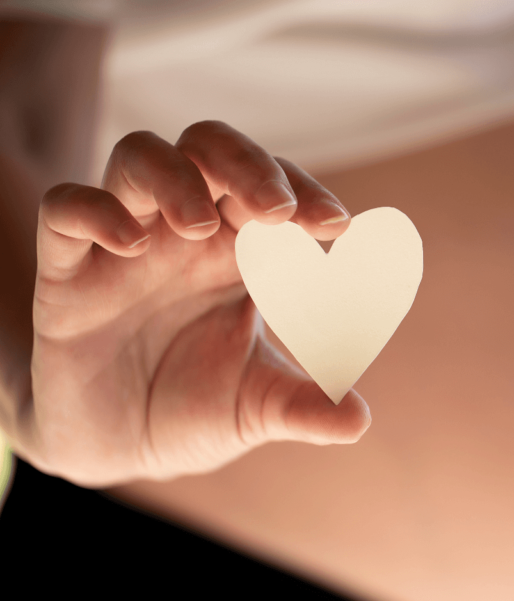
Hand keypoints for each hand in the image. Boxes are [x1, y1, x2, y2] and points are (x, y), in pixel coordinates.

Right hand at [24, 121, 369, 486]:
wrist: (119, 449)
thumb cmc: (196, 410)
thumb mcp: (257, 410)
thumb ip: (307, 407)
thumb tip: (360, 421)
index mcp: (240, 252)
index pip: (274, 189)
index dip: (305, 193)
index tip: (338, 225)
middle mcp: (184, 234)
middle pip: (210, 149)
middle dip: (248, 165)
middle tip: (279, 209)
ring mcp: (124, 245)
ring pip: (140, 157)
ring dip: (176, 176)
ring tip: (201, 225)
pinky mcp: (67, 273)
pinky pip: (64, 209)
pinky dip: (95, 211)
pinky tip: (131, 243)